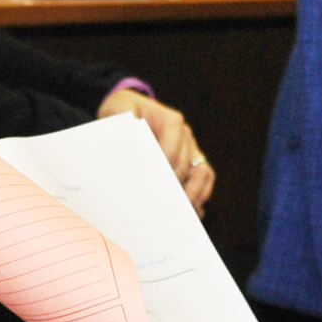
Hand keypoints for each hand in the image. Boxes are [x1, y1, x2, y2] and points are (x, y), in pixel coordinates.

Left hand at [101, 87, 212, 211]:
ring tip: (183, 212)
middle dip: (173, 187)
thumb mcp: (117, 109)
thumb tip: (131, 140)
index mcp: (171, 121)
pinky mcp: (190, 159)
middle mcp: (185, 135)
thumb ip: (123, 118)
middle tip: (159, 208)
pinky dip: (200, 192)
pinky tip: (192, 210)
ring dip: (194, 193)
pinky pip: (204, 177)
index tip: (150, 189)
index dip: (162, 172)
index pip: (172, 151)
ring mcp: (190, 147)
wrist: (128, 109)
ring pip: (201, 172)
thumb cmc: (123, 109)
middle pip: (184, 167)